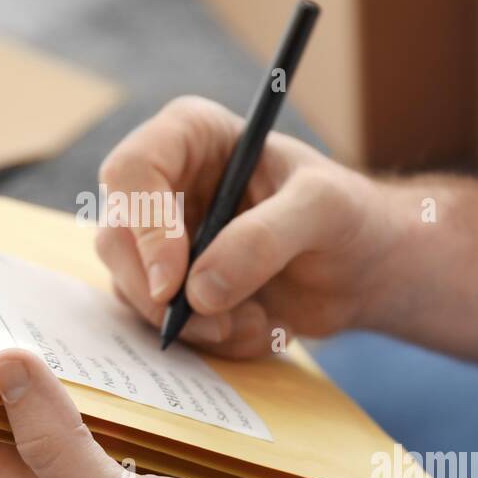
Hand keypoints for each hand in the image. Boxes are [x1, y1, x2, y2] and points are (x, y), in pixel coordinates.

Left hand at [0, 348, 333, 477]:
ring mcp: (112, 456)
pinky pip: (124, 388)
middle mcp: (63, 473)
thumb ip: (56, 443)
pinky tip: (127, 319)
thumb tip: (3, 362)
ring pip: (65, 386)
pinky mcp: (159, 444)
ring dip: (53, 343)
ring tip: (41, 280)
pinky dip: (114, 355)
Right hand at [95, 96, 395, 356]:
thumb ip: (264, 240)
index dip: (144, 227)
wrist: (361, 267)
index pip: (132, 170)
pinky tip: (257, 328)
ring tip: (258, 322)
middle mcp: (164, 184)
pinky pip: (159, 323)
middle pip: (116, 237)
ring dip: (192, 324)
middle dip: (159, 293)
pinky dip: (207, 341)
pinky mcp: (170, 285)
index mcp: (191, 136)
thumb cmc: (347, 216)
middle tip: (216, 325)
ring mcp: (161, 238)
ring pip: (132, 287)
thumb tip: (200, 291)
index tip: (173, 283)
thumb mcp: (322, 211)